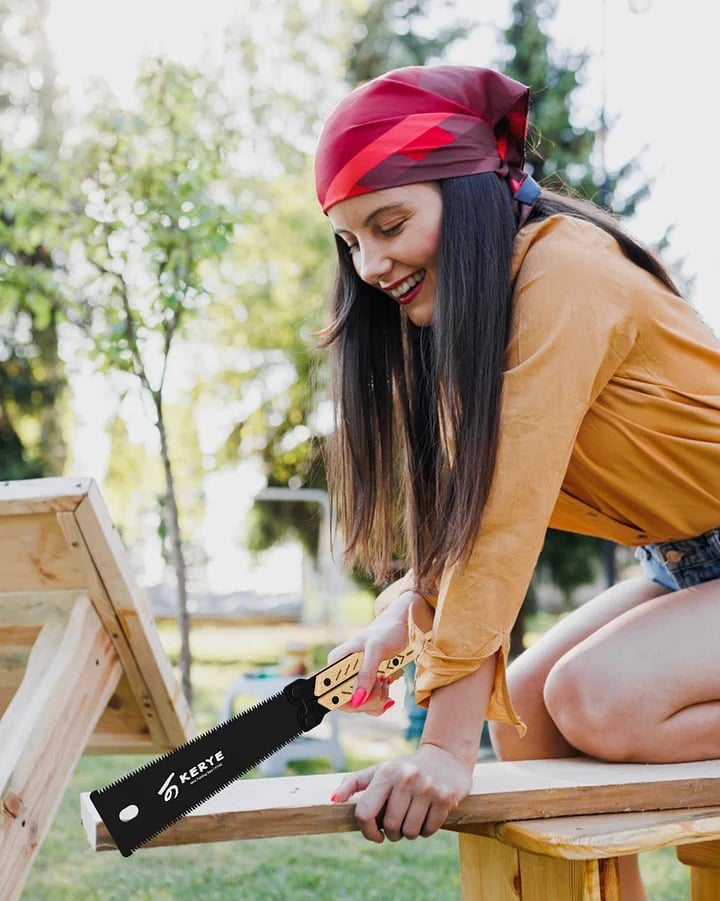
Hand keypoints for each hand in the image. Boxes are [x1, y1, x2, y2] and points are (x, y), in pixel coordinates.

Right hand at [327, 590, 422, 714]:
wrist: (398, 629)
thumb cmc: (385, 633)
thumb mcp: (375, 650)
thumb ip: (366, 674)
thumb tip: (357, 699)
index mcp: (336, 663)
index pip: (332, 694)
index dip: (350, 700)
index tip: (368, 691)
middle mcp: (341, 674)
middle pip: (348, 703)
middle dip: (369, 698)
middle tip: (381, 681)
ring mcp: (353, 682)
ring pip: (361, 706)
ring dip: (377, 699)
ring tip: (384, 680)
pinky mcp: (365, 686)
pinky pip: (370, 705)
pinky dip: (381, 701)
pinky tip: (386, 687)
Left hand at [330, 744, 472, 841]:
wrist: (444, 757)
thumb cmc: (404, 769)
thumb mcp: (379, 771)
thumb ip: (353, 783)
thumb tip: (332, 800)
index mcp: (385, 772)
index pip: (364, 811)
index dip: (367, 830)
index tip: (376, 835)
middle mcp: (406, 778)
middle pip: (390, 826)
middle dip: (393, 833)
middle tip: (399, 823)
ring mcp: (427, 787)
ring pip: (410, 832)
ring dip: (410, 833)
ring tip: (413, 817)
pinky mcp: (445, 797)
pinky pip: (429, 830)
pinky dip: (426, 830)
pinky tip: (427, 816)